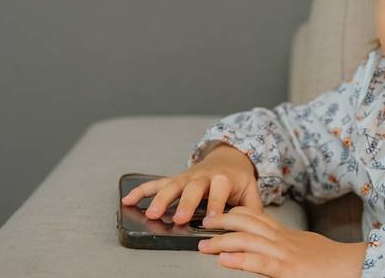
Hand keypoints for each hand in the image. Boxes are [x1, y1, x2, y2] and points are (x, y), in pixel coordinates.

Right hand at [120, 143, 261, 223]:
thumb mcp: (250, 190)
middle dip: (185, 203)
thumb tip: (256, 227)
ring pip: (172, 185)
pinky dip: (142, 190)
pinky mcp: (176, 179)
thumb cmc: (238, 178)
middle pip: (193, 188)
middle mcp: (203, 176)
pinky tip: (128, 199)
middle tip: (178, 218)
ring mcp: (187, 177)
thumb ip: (252, 208)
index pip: (220, 192)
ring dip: (160, 198)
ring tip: (150, 213)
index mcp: (223, 179)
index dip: (216, 206)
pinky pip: (157, 183)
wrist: (229, 156)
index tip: (211, 221)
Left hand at [197, 205, 366, 277]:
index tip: (217, 215)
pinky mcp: (287, 269)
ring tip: (204, 245)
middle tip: (204, 224)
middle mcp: (281, 239)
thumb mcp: (303, 248)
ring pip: (247, 239)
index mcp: (284, 234)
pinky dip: (239, 260)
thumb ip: (284, 247)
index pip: (255, 216)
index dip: (234, 213)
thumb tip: (268, 253)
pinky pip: (259, 262)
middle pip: (246, 221)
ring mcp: (283, 253)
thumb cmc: (330, 262)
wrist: (351, 266)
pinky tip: (224, 261)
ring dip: (221, 241)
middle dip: (222, 221)